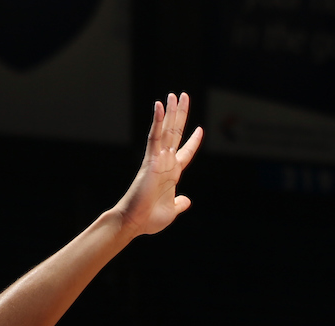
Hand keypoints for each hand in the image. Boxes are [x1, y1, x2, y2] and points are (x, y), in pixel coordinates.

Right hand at [114, 92, 202, 236]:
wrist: (134, 222)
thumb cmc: (149, 220)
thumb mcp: (172, 211)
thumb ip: (180, 204)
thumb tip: (186, 201)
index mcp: (172, 174)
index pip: (186, 152)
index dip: (193, 141)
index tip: (200, 129)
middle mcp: (166, 163)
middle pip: (176, 133)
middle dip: (181, 115)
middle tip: (184, 96)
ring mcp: (158, 160)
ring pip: (166, 131)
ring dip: (171, 112)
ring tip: (174, 95)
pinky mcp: (150, 160)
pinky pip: (154, 137)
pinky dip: (157, 121)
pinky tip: (160, 106)